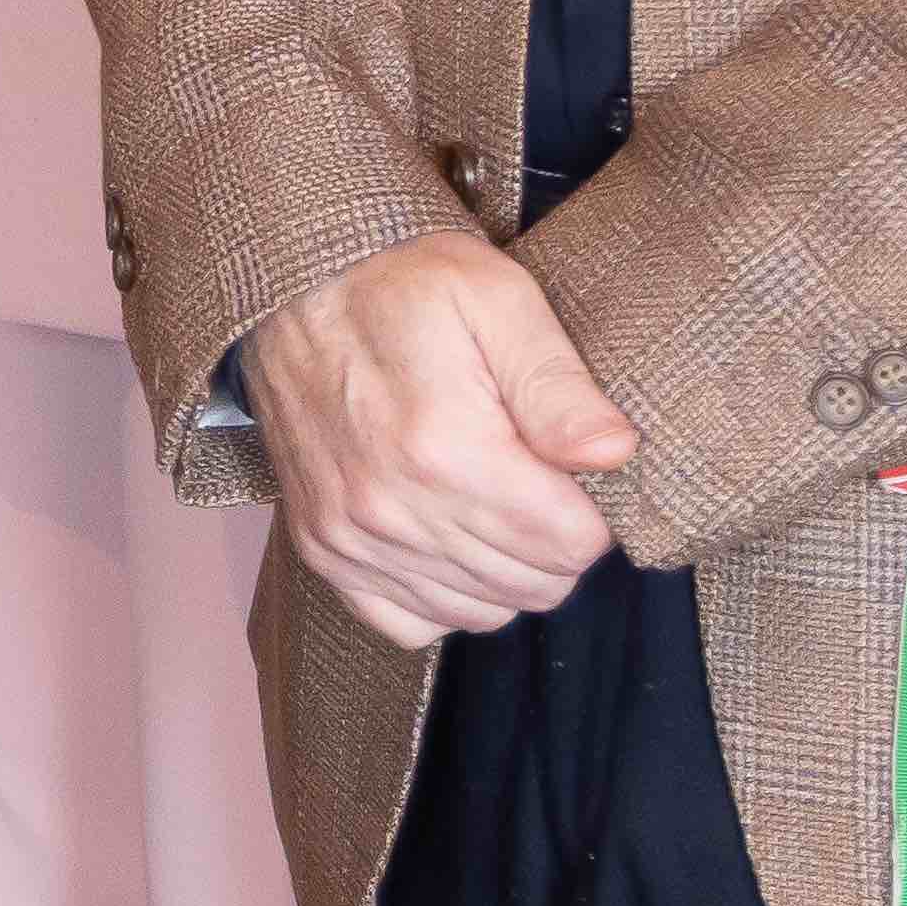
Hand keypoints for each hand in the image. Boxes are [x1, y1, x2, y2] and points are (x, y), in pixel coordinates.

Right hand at [245, 230, 638, 645]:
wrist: (292, 282)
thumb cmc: (403, 282)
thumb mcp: (496, 297)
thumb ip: (558, 383)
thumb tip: (614, 453)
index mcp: (445, 448)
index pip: (570, 543)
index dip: (592, 509)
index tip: (572, 467)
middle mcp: (391, 508)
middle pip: (533, 584)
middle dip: (555, 541)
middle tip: (538, 478)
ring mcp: (350, 536)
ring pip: (480, 612)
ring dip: (506, 570)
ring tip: (496, 500)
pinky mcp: (322, 549)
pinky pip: (411, 623)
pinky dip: (444, 596)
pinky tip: (448, 536)